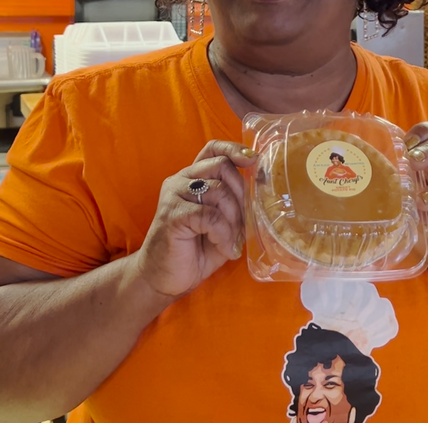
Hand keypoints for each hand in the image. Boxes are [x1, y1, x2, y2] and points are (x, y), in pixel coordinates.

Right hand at [135, 141, 256, 297]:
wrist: (163, 278)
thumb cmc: (195, 251)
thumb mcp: (223, 223)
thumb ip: (236, 204)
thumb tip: (264, 190)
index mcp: (192, 177)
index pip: (213, 148)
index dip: (234, 149)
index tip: (253, 159)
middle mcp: (181, 180)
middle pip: (222, 166)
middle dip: (241, 195)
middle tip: (242, 225)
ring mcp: (174, 195)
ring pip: (219, 191)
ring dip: (234, 220)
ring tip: (231, 241)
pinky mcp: (173, 214)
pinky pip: (210, 215)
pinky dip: (224, 234)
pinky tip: (226, 249)